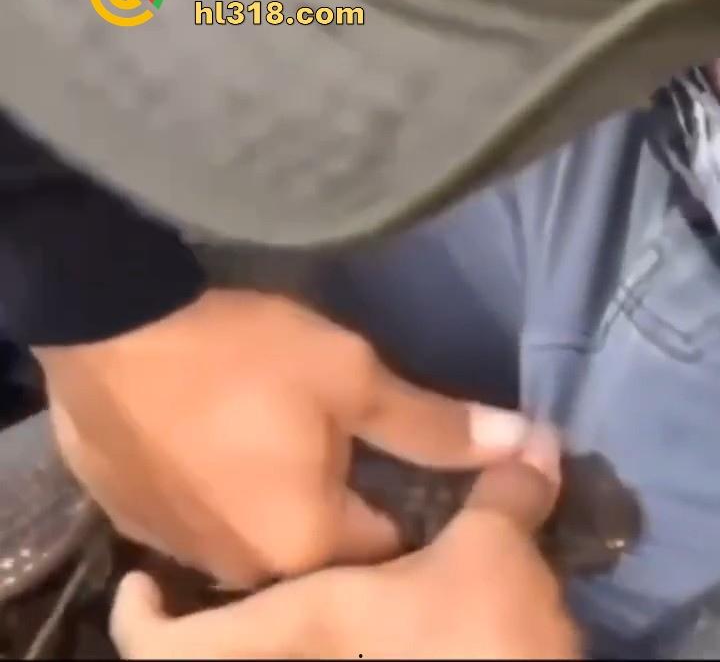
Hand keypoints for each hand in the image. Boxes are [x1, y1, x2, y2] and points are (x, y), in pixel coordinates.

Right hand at [36, 290, 533, 587]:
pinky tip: (209, 434)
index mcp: (306, 544)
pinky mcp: (136, 521)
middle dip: (333, 501)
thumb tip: (529, 444)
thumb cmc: (242, 352)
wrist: (111, 327)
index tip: (400, 456)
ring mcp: (183, 551)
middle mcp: (244, 571)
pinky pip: (198, 520)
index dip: (405, 499)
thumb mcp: (349, 375)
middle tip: (327, 433)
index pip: (388, 550)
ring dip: (268, 496)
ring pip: (253, 535)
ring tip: (265, 429)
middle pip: (316, 548)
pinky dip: (214, 488)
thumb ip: (435, 424)